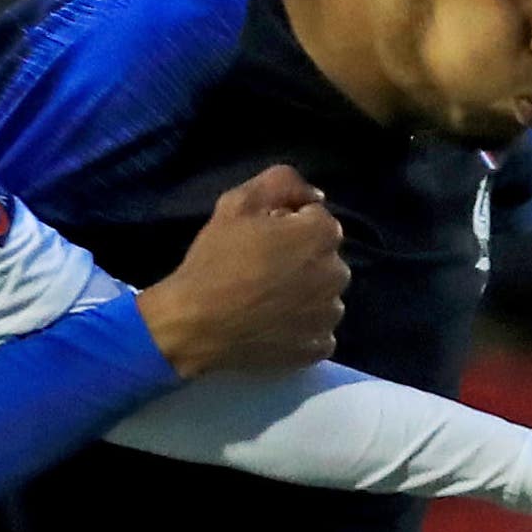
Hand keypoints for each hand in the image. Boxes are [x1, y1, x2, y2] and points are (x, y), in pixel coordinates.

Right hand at [136, 164, 346, 376]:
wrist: (194, 324)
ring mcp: (329, 315)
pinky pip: (319, 332)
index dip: (288, 225)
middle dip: (302, 259)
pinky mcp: (318, 348)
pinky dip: (303, 328)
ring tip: (268, 301)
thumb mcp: (238, 202)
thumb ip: (282, 183)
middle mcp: (337, 274)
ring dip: (305, 294)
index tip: (262, 238)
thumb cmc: (216, 260)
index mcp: (322, 235)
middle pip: (324, 258)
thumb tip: (316, 196)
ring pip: (324, 296)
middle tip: (263, 270)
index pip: (316, 219)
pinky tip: (275, 326)